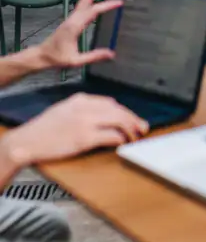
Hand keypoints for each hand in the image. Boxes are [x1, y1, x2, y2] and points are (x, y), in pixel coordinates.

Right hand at [2, 94, 148, 168]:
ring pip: (119, 120)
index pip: (111, 102)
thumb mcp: (64, 110)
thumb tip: (105, 114)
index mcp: (80, 99)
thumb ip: (83, 110)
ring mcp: (85, 122)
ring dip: (131, 129)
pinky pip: (110, 135)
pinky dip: (120, 138)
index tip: (132, 119)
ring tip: (136, 136)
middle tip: (143, 127)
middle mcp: (85, 107)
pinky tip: (122, 143)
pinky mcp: (84, 138)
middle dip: (133, 119)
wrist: (27, 141)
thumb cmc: (44, 129)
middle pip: (118, 110)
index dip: (125, 112)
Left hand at [38, 0, 123, 69]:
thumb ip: (93, 56)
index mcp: (74, 26)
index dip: (106, 5)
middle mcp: (73, 18)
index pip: (92, 11)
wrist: (42, 55)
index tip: (119, 2)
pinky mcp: (72, 19)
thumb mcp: (76, 61)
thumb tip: (111, 53)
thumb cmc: (57, 58)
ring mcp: (72, 17)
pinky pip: (83, 4)